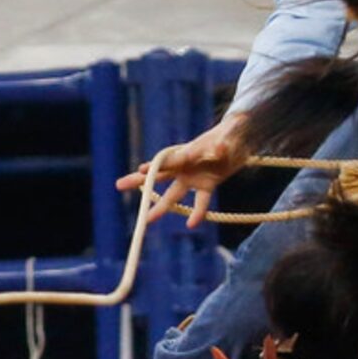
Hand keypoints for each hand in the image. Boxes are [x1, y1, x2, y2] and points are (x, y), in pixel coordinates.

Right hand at [116, 112, 249, 227]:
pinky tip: (192, 225)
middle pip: (158, 175)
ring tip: (147, 219)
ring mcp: (193, 177)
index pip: (168, 160)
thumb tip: (220, 149)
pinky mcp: (206, 185)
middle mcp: (185, 165)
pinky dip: (196, 213)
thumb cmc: (231, 133)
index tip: (141, 170)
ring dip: (161, 206)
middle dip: (139, 180)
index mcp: (187, 152)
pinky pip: (199, 202)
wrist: (239, 138)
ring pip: (173, 194)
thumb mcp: (229, 136)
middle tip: (119, 185)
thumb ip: (224, 143)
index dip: (155, 166)